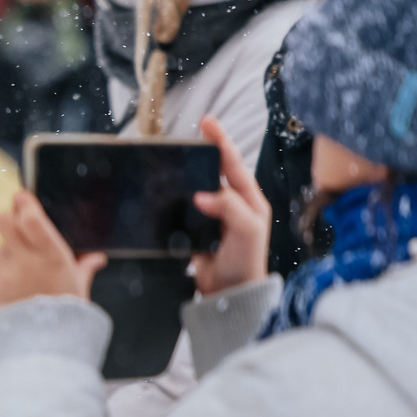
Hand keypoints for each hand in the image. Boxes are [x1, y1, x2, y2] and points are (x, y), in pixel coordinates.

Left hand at [0, 192, 107, 306]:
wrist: (44, 340)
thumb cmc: (68, 311)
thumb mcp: (80, 286)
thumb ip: (86, 268)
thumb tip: (97, 258)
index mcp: (52, 254)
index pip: (29, 218)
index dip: (24, 203)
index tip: (22, 196)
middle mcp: (27, 259)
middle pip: (4, 221)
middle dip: (9, 215)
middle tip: (18, 216)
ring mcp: (8, 270)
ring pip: (4, 243)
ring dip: (12, 244)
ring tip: (29, 259)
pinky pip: (1, 263)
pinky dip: (9, 263)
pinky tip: (22, 275)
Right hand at [188, 116, 270, 296]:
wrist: (229, 292)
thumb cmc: (246, 262)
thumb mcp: (247, 230)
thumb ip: (229, 208)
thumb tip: (202, 194)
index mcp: (249, 200)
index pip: (234, 164)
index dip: (221, 142)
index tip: (208, 123)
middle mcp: (232, 205)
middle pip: (216, 170)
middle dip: (206, 151)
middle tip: (192, 134)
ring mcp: (214, 216)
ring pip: (198, 186)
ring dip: (189, 172)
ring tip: (177, 155)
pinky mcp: (196, 228)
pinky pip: (183, 206)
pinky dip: (176, 194)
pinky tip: (167, 187)